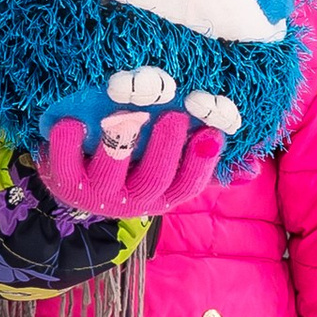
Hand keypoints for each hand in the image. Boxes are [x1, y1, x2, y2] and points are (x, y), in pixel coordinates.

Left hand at [38, 106, 227, 221]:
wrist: (73, 174)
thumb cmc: (133, 160)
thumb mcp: (170, 165)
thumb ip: (205, 162)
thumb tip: (253, 170)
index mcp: (162, 194)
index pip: (188, 185)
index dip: (202, 163)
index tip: (211, 133)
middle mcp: (132, 200)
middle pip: (154, 179)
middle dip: (165, 149)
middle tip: (172, 116)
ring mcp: (97, 194)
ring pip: (110, 175)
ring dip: (118, 146)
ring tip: (125, 118)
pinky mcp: (64, 181)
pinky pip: (63, 166)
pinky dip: (65, 144)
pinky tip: (71, 121)